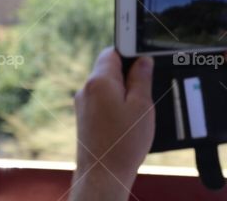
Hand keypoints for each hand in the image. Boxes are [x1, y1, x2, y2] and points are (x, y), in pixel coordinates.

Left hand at [70, 48, 154, 200]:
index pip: (113, 51)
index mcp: (99, 81)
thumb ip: (142, 78)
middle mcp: (86, 90)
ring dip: (122, 92)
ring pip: (106, 86)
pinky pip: (101, 101)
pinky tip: (125, 121)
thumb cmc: (124, 143)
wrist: (103, 175)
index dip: (130, 53)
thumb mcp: (142, 106)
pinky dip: (114, 105)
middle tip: (144, 92)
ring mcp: (83, 104)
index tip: (144, 61)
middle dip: (128, 76)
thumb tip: (143, 61)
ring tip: (135, 111)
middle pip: (109, 69)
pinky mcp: (84, 118)